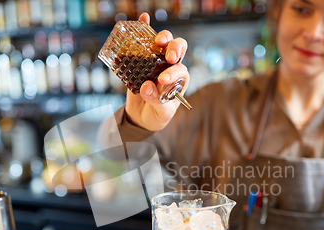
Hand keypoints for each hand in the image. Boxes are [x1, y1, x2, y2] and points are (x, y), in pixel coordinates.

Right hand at [124, 12, 189, 131]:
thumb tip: (147, 86)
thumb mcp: (161, 114)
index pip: (182, 70)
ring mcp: (156, 61)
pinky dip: (145, 28)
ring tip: (157, 41)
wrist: (141, 117)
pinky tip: (143, 18)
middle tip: (169, 57)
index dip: (174, 73)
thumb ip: (157, 102)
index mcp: (180, 80)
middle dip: (175, 49)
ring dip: (162, 37)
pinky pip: (145, 41)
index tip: (163, 80)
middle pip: (178, 50)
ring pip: (164, 43)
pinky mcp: (141, 59)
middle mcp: (170, 67)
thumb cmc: (157, 115)